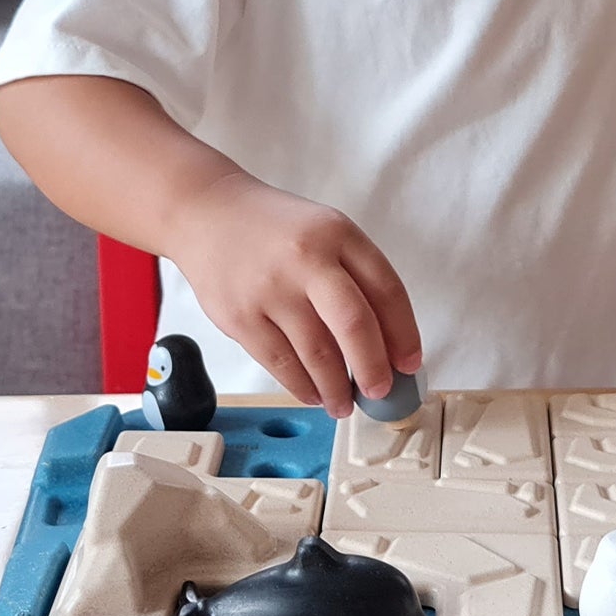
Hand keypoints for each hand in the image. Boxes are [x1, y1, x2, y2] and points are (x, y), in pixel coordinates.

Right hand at [166, 169, 421, 417]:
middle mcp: (306, 259)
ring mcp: (271, 289)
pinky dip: (302, 386)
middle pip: (355, 324)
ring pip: (318, 353)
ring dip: (337, 388)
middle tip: (380, 392)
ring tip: (344, 403)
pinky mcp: (241, 317)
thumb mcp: (324, 231)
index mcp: (337, 234)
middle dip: (374, 368)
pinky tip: (313, 394)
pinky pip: (280, 363)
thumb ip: (356, 276)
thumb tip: (386, 344)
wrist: (206, 212)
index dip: (404, 334)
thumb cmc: (273, 229)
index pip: (386, 289)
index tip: (409, 364)